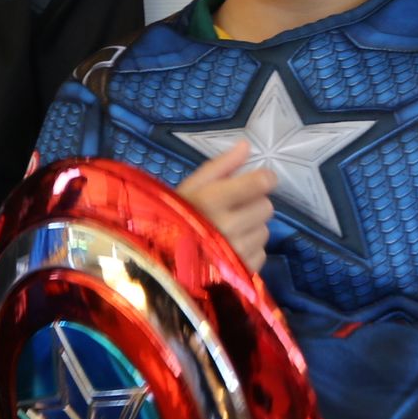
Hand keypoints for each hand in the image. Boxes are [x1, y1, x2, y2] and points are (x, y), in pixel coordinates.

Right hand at [177, 141, 276, 272]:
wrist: (152, 266)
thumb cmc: (168, 221)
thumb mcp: (188, 188)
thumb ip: (219, 167)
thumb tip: (246, 145)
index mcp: (213, 200)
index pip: (262, 182)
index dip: (262, 180)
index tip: (254, 183)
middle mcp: (227, 226)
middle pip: (266, 206)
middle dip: (253, 206)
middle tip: (232, 212)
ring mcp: (235, 252)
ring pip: (264, 231)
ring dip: (251, 230)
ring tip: (227, 235)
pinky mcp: (239, 273)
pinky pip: (260, 254)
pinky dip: (248, 252)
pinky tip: (228, 253)